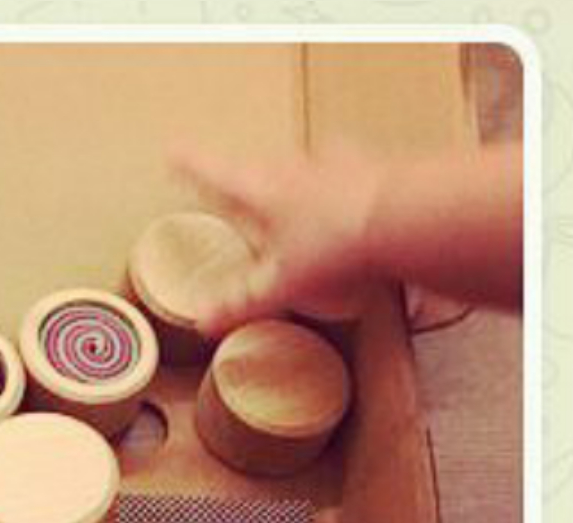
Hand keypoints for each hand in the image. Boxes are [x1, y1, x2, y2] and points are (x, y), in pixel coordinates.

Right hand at [172, 138, 385, 330]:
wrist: (399, 219)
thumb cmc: (335, 247)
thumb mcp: (279, 285)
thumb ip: (240, 300)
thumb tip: (203, 318)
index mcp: (262, 190)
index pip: (215, 173)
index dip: (192, 166)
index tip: (173, 153)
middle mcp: (294, 167)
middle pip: (258, 167)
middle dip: (245, 176)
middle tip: (237, 183)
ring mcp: (333, 163)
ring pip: (301, 165)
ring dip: (293, 175)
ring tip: (293, 191)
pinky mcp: (368, 168)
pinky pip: (345, 170)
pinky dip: (339, 180)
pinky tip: (346, 191)